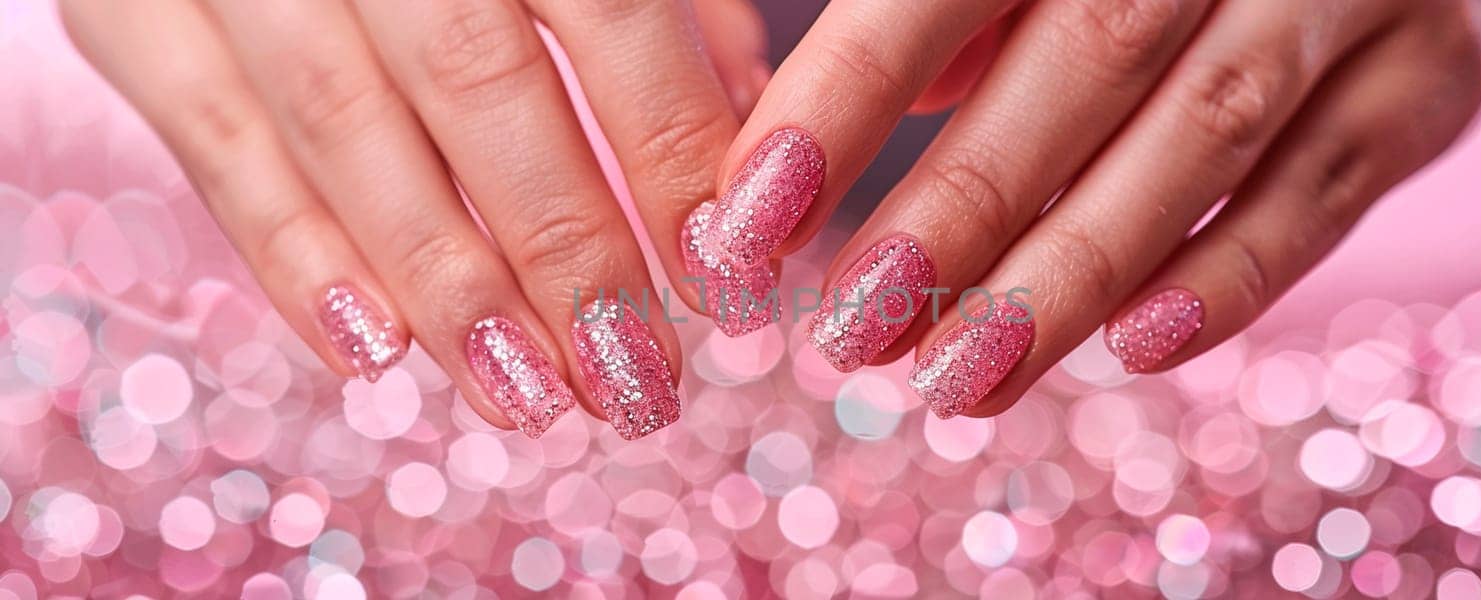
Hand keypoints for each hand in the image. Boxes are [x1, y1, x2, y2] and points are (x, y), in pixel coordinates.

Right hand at [60, 0, 766, 439]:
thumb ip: (667, 6)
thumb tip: (742, 138)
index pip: (606, 14)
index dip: (667, 156)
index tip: (728, 282)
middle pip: (477, 83)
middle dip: (566, 253)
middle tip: (635, 381)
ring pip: (344, 130)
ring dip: (444, 285)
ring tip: (528, 400)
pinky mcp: (133, 9)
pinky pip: (212, 146)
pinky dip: (295, 260)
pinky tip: (374, 356)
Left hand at [700, 0, 1480, 416]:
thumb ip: (943, 10)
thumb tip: (819, 132)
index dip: (843, 98)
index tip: (752, 221)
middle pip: (1081, 63)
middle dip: (958, 215)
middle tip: (851, 332)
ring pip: (1199, 140)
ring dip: (1070, 277)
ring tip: (957, 379)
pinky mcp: (1431, 75)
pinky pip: (1325, 191)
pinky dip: (1229, 280)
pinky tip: (1134, 348)